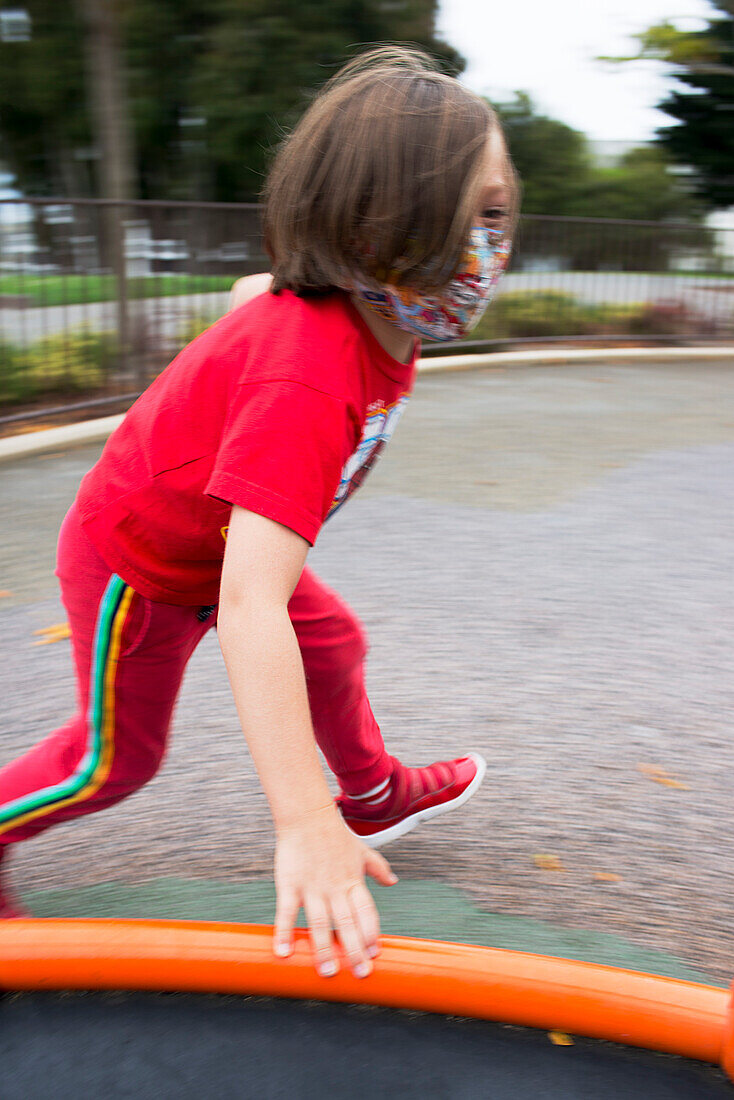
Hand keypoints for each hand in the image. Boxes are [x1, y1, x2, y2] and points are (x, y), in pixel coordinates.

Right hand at [273, 803, 397, 978]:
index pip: (367, 912)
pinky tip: (283, 952)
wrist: (307, 815)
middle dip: (354, 950)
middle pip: (347, 923)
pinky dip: (285, 932)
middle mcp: (335, 887)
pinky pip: (287, 911)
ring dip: (323, 948)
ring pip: (320, 922)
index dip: (371, 933)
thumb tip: (393, 881)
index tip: (375, 954)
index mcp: (353, 882)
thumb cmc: (335, 835)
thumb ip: (376, 868)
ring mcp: (312, 887)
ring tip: (327, 972)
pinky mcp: (290, 884)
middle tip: (360, 973)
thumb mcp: (361, 851)